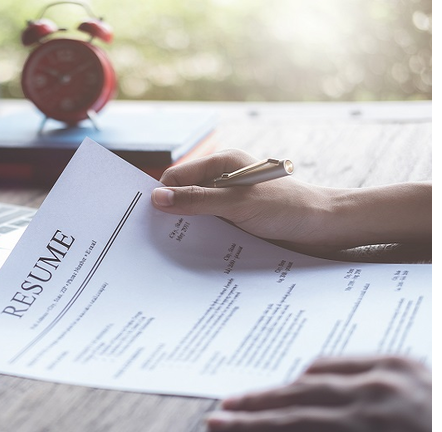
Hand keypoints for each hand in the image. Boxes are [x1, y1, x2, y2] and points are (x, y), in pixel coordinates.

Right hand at [151, 149, 337, 251]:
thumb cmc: (289, 207)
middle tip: (155, 238)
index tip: (148, 219)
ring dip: (188, 231)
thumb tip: (157, 198)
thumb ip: (197, 200)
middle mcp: (224, 181)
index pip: (177, 177)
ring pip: (196, 215)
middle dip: (172, 215)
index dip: (162, 195)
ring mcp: (230, 202)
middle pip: (184, 196)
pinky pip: (211, 229)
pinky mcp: (237, 222)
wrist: (327, 228)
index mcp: (223, 164)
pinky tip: (197, 254)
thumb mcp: (238, 203)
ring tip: (174, 251)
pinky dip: (203, 240)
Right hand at [205, 355, 431, 431]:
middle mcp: (380, 396)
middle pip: (300, 399)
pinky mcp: (406, 361)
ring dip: (278, 390)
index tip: (219, 427)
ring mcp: (394, 374)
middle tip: (218, 414)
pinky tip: (300, 377)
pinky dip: (318, 370)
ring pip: (318, 377)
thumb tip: (293, 426)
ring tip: (245, 399)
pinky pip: (347, 360)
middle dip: (254, 409)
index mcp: (376, 426)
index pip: (299, 422)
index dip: (254, 427)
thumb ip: (334, 431)